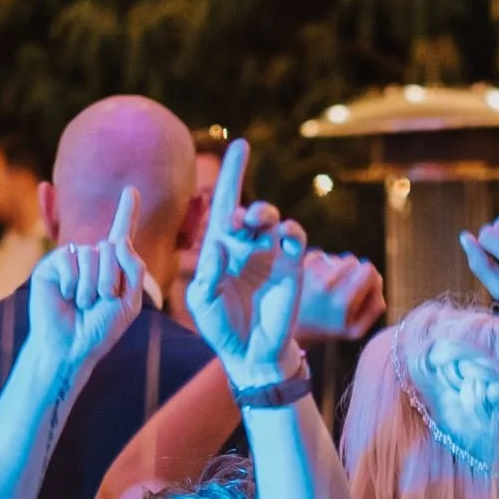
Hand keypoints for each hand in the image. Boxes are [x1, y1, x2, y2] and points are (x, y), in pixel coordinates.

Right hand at [27, 187, 146, 368]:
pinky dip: (74, 282)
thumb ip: (134, 269)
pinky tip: (68, 296)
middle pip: (112, 248)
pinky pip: (70, 259)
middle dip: (111, 279)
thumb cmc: (100, 329)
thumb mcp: (130, 302)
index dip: (127, 212)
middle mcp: (92, 259)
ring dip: (92, 285)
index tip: (131, 190)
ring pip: (91, 254)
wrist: (71, 347)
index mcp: (114, 268)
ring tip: (84, 304)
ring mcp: (71, 261)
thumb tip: (119, 240)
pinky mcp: (52, 265)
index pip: (122, 235)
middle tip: (101, 302)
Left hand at [186, 138, 306, 380]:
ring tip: (259, 224)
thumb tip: (219, 244)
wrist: (251, 354)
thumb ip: (207, 273)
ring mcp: (270, 255)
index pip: (223, 206)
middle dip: (247, 206)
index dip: (231, 175)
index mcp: (219, 249)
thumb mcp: (203, 301)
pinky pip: (294, 238)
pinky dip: (291, 232)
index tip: (239, 145)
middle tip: (241, 222)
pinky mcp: (291, 267)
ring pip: (272, 219)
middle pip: (249, 210)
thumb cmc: (222, 328)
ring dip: (265, 214)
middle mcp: (245, 246)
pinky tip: (286, 238)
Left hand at [293, 252, 385, 341]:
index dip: (370, 278)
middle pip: (354, 261)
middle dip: (353, 273)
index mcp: (343, 301)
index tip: (363, 289)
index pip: (369, 269)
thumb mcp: (355, 330)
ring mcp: (311, 272)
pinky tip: (316, 282)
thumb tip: (377, 280)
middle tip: (343, 290)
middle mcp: (327, 283)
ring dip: (337, 269)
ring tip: (327, 289)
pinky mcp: (299, 265)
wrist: (287, 329)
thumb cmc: (325, 330)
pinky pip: (323, 255)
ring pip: (337, 258)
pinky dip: (323, 266)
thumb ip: (375, 306)